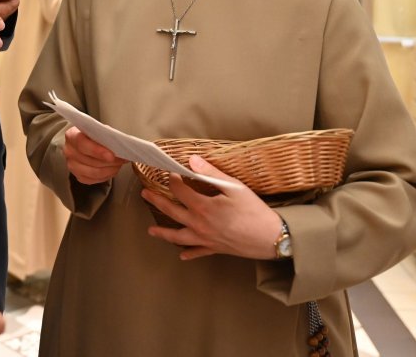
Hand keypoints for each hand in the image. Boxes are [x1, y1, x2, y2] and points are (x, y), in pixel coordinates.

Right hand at [63, 126, 126, 183]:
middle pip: (90, 160)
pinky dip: (107, 175)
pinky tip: (112, 169)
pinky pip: (95, 180)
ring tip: (119, 163)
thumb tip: (118, 144)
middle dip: (109, 161)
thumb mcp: (99, 129)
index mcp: (72, 136)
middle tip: (123, 158)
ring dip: (110, 169)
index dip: (97, 151)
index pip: (82, 144)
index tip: (111, 155)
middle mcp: (69, 151)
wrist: (86, 143)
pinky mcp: (79, 176)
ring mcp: (72, 166)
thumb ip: (106, 134)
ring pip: (94, 172)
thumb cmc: (93, 135)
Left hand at [142, 155, 283, 260]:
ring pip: (178, 237)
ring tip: (151, 231)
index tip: (170, 171)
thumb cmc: (254, 211)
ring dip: (163, 233)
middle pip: (171, 211)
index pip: (180, 190)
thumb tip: (192, 160)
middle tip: (144, 194)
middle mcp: (199, 224)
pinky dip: (188, 254)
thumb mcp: (235, 187)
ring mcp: (205, 239)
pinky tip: (182, 255)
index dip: (173, 179)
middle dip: (157, 201)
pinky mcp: (215, 249)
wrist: (271, 238)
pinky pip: (198, 252)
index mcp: (203, 207)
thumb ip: (211, 174)